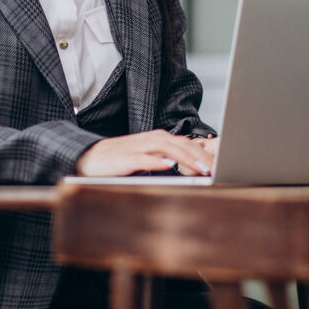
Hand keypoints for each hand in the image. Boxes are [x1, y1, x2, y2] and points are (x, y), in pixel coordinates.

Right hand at [75, 130, 217, 176]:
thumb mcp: (147, 157)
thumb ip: (166, 157)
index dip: (203, 153)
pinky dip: (157, 161)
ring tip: (200, 168)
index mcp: (157, 139)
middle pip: (180, 144)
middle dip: (200, 156)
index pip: (185, 143)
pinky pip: (144, 158)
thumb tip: (190, 159)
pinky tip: (168, 166)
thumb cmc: (120, 159)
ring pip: (166, 149)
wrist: (89, 157)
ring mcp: (138, 148)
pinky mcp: (126, 158)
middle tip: (216, 168)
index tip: (220, 164)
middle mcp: (150, 140)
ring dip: (185, 158)